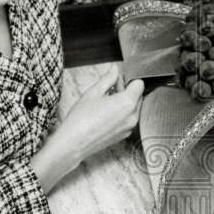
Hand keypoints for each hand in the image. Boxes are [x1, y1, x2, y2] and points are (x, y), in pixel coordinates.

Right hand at [31, 64, 143, 191]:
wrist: (74, 143)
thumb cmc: (81, 119)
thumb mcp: (93, 93)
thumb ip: (107, 79)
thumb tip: (115, 69)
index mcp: (127, 103)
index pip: (139, 84)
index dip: (128, 79)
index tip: (118, 79)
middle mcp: (132, 116)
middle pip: (138, 96)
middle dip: (127, 90)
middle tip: (110, 88)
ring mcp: (129, 127)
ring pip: (134, 108)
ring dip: (124, 102)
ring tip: (106, 101)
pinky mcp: (124, 135)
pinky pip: (128, 120)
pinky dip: (122, 114)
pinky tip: (106, 113)